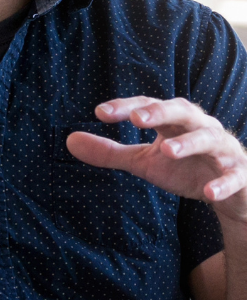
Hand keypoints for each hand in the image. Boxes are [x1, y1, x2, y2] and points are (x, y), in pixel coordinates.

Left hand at [67, 97, 246, 224]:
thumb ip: (110, 152)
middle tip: (137, 118)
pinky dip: (223, 183)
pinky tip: (209, 192)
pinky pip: (234, 176)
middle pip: (183, 112)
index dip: (127, 106)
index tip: (100, 112)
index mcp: (175, 122)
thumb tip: (69, 141)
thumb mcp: (145, 161)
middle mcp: (201, 129)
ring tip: (168, 151)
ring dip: (190, 143)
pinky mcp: (241, 174)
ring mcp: (223, 151)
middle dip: (161, 112)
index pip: (149, 107)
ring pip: (210, 139)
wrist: (232, 193)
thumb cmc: (186, 169)